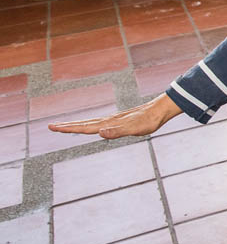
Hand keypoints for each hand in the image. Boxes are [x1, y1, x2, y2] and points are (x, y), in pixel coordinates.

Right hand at [48, 93, 183, 138]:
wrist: (159, 111)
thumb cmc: (148, 121)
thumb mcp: (134, 129)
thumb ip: (117, 132)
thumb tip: (100, 133)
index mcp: (108, 124)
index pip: (84, 127)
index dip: (69, 128)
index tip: (53, 127)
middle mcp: (108, 121)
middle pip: (83, 123)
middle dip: (67, 126)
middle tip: (51, 126)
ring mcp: (113, 120)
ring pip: (90, 123)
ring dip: (76, 125)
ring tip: (65, 126)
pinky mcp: (119, 121)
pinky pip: (99, 123)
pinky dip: (89, 125)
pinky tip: (90, 127)